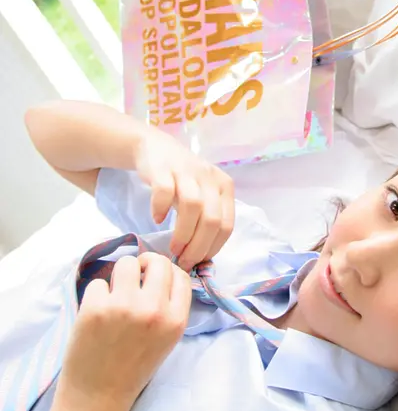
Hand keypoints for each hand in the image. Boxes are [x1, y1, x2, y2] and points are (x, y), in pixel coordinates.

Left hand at [56, 253, 191, 410]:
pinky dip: (96, 295)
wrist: (98, 397)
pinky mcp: (95, 307)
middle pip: (157, 262)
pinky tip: (96, 314)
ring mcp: (124, 306)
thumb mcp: (166, 341)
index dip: (167, 273)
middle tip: (133, 279)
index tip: (153, 279)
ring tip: (114, 295)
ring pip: (126, 263)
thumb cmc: (133, 369)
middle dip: (144, 266)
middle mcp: (154, 310)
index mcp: (175, 321)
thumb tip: (157, 273)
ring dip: (119, 275)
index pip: (180, 275)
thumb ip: (168, 309)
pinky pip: (98, 282)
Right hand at [134, 128, 234, 268]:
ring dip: (183, 234)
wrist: (156, 148)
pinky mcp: (163, 168)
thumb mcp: (202, 195)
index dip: (213, 248)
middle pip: (212, 219)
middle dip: (198, 247)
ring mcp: (187, 170)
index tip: (198, 262)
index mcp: (224, 187)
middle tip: (183, 261)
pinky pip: (164, 191)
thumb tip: (203, 257)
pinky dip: (161, 209)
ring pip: (193, 207)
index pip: (227, 225)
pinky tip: (157, 219)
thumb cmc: (182, 180)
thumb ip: (206, 219)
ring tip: (173, 248)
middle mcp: (210, 178)